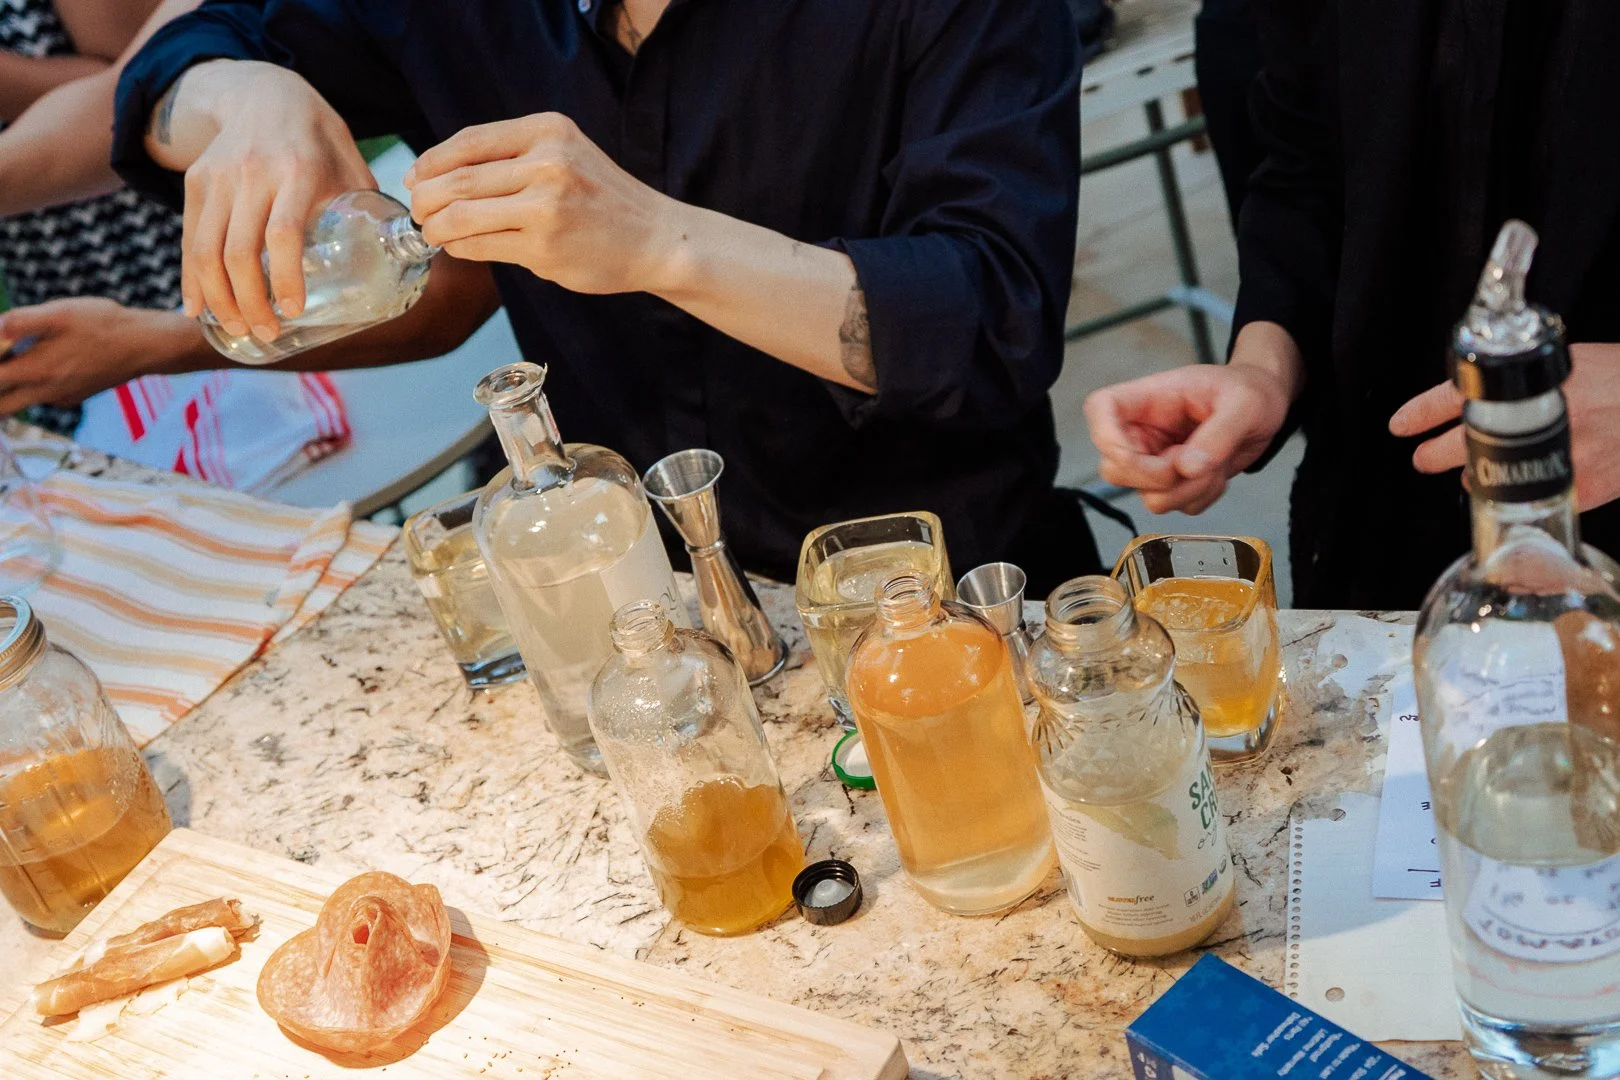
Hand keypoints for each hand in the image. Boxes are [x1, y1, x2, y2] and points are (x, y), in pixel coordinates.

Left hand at [0, 299, 202, 412]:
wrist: (146, 345)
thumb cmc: (104, 325)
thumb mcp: (61, 313)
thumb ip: (22, 320)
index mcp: (36, 370)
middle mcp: (46, 391)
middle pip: (1, 407)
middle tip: (4, 370)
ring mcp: (62, 397)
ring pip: (21, 403)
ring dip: (9, 390)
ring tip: (16, 362)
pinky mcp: (75, 396)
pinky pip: (43, 397)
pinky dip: (32, 385)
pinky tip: (43, 363)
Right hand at [169, 61, 373, 342]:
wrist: (264, 91)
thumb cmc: (319, 138)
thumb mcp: (351, 162)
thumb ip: (369, 208)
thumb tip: (401, 260)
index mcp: (299, 170)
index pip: (283, 233)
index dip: (285, 277)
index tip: (293, 310)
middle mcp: (252, 172)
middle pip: (238, 251)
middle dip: (250, 302)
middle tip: (266, 333)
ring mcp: (219, 176)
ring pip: (206, 249)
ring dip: (220, 298)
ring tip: (238, 328)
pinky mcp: (197, 181)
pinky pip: (189, 237)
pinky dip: (191, 277)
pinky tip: (200, 307)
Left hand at [405, 113, 683, 294]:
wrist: (656, 238)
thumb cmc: (605, 199)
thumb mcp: (566, 154)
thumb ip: (514, 157)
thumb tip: (441, 174)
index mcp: (548, 131)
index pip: (469, 141)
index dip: (430, 161)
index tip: (414, 178)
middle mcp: (547, 163)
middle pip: (457, 179)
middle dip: (425, 199)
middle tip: (419, 212)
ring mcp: (546, 207)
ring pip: (461, 215)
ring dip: (436, 227)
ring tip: (433, 232)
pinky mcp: (544, 248)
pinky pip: (481, 246)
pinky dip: (461, 248)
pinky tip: (462, 247)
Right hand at [1083, 322, 1301, 513]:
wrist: (1266, 407)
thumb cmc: (1250, 391)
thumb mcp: (1245, 403)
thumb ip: (1218, 433)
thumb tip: (1187, 468)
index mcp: (1146, 399)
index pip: (1100, 410)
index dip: (1107, 438)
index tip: (1138, 455)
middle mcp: (1142, 432)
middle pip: (1115, 469)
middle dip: (1159, 479)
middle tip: (1195, 462)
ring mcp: (1154, 461)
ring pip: (1148, 497)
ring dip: (1190, 490)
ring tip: (1217, 463)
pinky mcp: (1172, 484)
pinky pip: (1177, 507)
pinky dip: (1203, 497)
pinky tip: (1217, 471)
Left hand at [1390, 343, 1619, 510]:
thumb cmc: (1619, 378)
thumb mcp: (1563, 365)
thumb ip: (1517, 382)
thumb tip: (1473, 396)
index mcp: (1530, 384)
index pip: (1454, 396)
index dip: (1420, 414)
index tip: (1401, 426)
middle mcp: (1538, 422)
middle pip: (1460, 446)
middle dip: (1434, 455)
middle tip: (1424, 457)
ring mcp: (1558, 458)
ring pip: (1491, 479)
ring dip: (1477, 476)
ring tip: (1476, 470)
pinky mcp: (1579, 488)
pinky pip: (1528, 500)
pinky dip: (1517, 495)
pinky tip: (1519, 486)